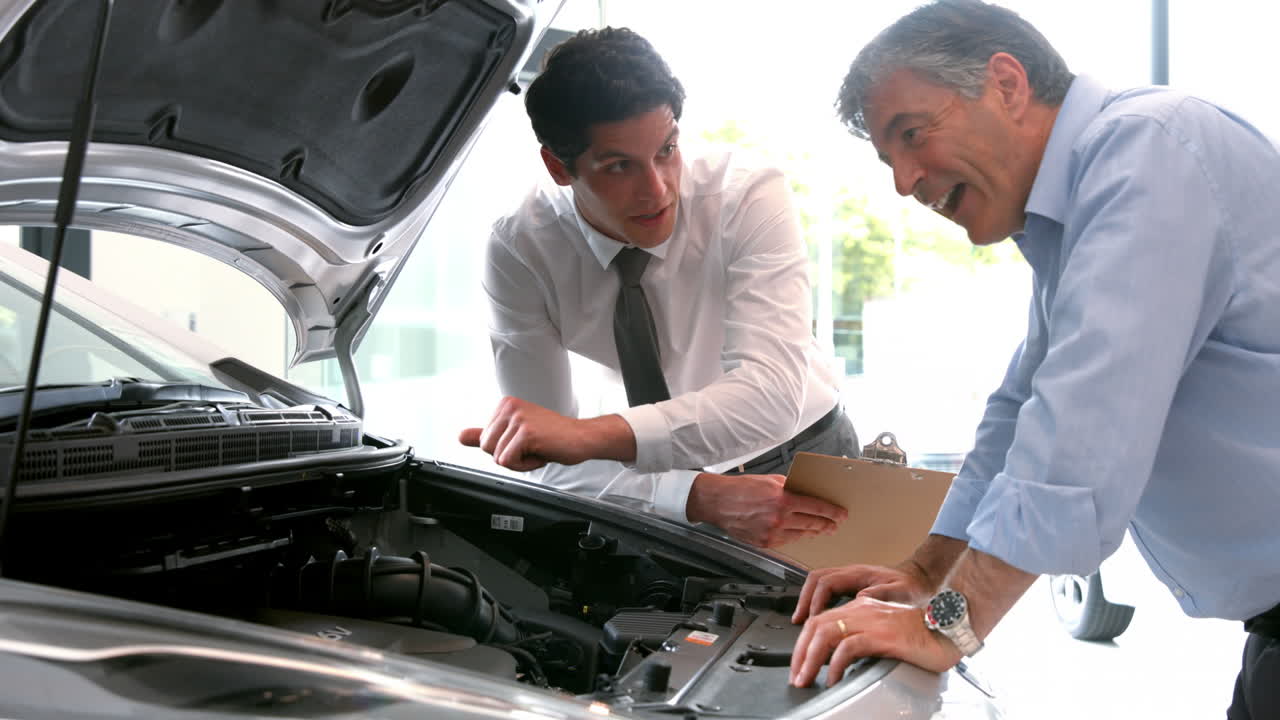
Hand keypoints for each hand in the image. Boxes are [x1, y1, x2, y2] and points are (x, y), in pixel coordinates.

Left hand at [458, 396, 633, 470]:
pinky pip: (508, 462)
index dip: (504, 449)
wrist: (581, 438)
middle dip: (509, 456)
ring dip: (519, 462)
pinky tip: (541, 453)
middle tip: (531, 446)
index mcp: (504, 404)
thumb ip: (486, 435)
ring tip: (538, 448)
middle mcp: (509, 407)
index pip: (483, 440)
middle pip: (486, 448)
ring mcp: (518, 418)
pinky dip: (525, 466)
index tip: (525, 441)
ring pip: (497, 457)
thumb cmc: (552, 437)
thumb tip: (460, 436)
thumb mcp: (515, 434)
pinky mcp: (526, 433)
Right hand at [685, 472, 846, 547]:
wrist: (718, 502)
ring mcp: (772, 534)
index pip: (817, 507)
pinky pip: (787, 541)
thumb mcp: (770, 480)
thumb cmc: (742, 488)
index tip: (841, 514)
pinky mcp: (764, 543)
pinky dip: (795, 536)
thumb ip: (790, 488)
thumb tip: (807, 493)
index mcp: (782, 500)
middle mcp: (779, 519)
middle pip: (812, 523)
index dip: (833, 512)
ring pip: (801, 535)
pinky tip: (799, 532)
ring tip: (820, 529)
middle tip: (835, 524)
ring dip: (813, 531)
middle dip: (827, 524)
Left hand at [788, 596, 960, 687]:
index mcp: (860, 608)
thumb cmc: (923, 636)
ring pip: (826, 634)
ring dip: (810, 659)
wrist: (951, 630)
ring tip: (806, 679)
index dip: (802, 644)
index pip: (819, 621)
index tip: (798, 666)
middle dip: (799, 654)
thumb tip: (838, 661)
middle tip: (796, 677)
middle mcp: (862, 610)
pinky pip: (849, 647)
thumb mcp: (884, 636)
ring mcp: (872, 620)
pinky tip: (833, 679)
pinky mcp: (883, 634)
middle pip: (816, 626)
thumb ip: (863, 641)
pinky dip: (835, 664)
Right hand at [791, 563, 931, 624]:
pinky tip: (818, 620)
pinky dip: (818, 604)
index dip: (816, 601)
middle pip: (816, 580)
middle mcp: (851, 574)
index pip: (827, 582)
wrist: (924, 582)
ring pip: (819, 585)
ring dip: (808, 602)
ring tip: (802, 622)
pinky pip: (827, 592)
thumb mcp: (901, 593)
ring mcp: (850, 580)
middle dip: (804, 600)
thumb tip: (861, 598)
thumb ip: (881, 595)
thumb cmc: (915, 589)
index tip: (814, 619)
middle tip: (799, 622)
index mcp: (860, 574)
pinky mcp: (852, 588)